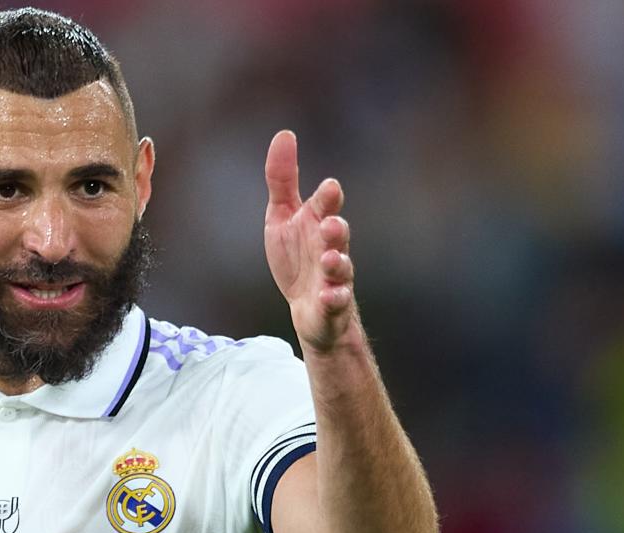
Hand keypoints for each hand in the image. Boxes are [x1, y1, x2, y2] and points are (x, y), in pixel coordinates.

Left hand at [263, 130, 356, 352]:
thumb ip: (283, 179)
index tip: (330, 187)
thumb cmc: (298, 257)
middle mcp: (331, 247)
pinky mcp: (331, 305)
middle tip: (330, 224)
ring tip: (329, 260)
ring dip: (337, 263)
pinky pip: (336, 302)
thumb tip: (285, 134)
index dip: (327, 197)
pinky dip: (333, 298)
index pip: (325, 206)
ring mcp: (334, 277)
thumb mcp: (283, 216)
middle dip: (336, 229)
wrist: (308, 308)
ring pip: (341, 269)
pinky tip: (327, 295)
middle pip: (338, 235)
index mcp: (318, 223)